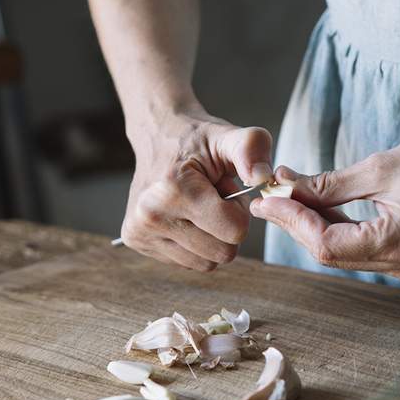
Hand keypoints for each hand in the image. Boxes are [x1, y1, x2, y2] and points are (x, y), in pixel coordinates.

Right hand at [121, 103, 272, 270]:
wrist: (158, 135)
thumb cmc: (198, 140)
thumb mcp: (229, 137)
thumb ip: (252, 150)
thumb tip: (263, 178)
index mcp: (173, 190)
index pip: (235, 231)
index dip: (240, 210)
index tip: (226, 189)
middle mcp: (149, 215)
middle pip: (223, 253)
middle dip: (228, 227)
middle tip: (214, 198)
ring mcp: (140, 232)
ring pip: (206, 263)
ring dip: (212, 237)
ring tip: (200, 206)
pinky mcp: (136, 241)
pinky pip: (188, 262)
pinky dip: (195, 243)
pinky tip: (186, 216)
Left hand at [250, 122, 399, 280]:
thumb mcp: (380, 167)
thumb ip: (329, 185)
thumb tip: (286, 188)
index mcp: (399, 244)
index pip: (326, 244)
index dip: (291, 221)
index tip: (267, 198)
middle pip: (331, 252)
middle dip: (297, 222)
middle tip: (270, 195)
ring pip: (344, 252)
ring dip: (314, 225)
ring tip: (287, 196)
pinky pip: (362, 248)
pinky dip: (338, 227)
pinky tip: (318, 205)